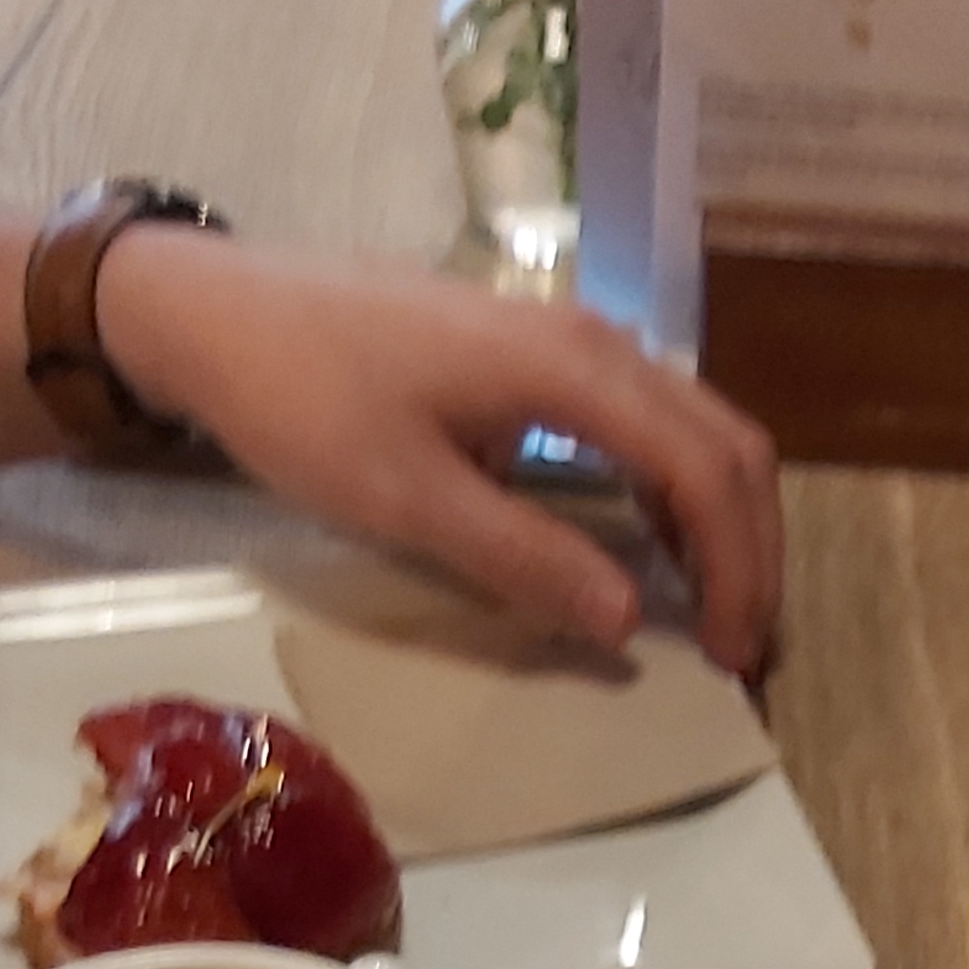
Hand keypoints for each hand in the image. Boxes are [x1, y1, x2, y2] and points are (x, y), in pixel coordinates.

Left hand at [101, 234, 782, 672]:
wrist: (216, 309)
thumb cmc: (301, 400)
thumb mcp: (406, 499)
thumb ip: (524, 559)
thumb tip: (629, 623)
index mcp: (572, 370)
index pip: (703, 471)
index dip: (736, 571)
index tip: (732, 659)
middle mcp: (594, 339)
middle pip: (725, 441)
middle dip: (752, 550)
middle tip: (745, 647)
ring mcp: (569, 338)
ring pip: (696, 426)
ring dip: (722, 520)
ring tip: (714, 611)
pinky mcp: (539, 353)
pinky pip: (648, 420)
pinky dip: (675, 490)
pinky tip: (653, 552)